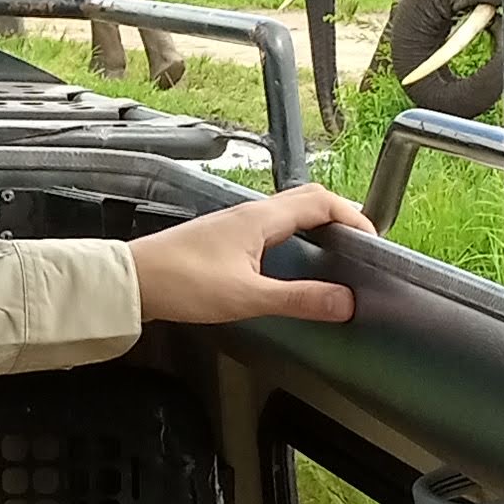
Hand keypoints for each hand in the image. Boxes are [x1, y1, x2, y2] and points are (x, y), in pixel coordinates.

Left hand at [128, 181, 366, 327]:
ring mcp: (235, 225)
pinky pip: (271, 228)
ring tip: (335, 253)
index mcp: (261, 218)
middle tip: (359, 246)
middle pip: (307, 201)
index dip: (353, 218)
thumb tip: (345, 302)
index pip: (321, 202)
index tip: (372, 243)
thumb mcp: (248, 297)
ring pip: (288, 214)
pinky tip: (292, 263)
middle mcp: (250, 214)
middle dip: (340, 218)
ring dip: (316, 226)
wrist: (131, 282)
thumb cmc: (182, 284)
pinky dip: (294, 238)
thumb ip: (299, 299)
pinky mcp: (223, 239)